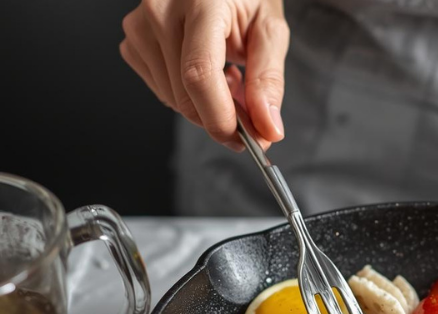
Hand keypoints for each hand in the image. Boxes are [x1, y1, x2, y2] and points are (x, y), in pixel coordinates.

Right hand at [120, 0, 287, 149]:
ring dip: (207, 106)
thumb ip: (269, 80)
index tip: (245, 139)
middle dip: (221, 119)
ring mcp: (140, 27)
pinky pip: (163, 93)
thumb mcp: (269, 30)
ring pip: (174, 100)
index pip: (199, 74)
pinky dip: (189, 95)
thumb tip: (267, 128)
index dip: (221, 117)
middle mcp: (161, 11)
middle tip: (250, 114)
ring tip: (228, 76)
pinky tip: (205, 72)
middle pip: (185, 96)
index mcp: (200, 2)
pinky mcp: (132, 43)